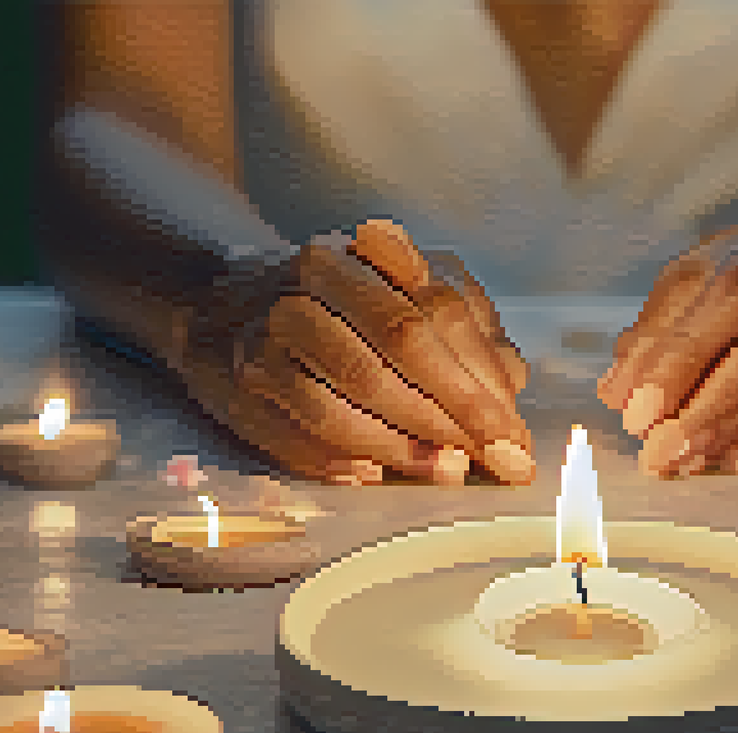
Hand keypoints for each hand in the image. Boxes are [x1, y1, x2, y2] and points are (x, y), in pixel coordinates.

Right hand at [234, 220, 534, 485]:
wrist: (222, 307)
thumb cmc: (339, 310)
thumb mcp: (408, 297)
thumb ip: (467, 330)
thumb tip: (513, 381)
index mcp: (365, 253)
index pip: (436, 311)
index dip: (483, 377)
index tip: (515, 434)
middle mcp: (313, 279)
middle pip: (399, 344)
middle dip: (457, 410)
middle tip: (497, 460)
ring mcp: (270, 329)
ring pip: (350, 389)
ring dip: (407, 442)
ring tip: (446, 471)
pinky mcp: (241, 382)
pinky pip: (299, 429)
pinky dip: (344, 458)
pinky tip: (376, 474)